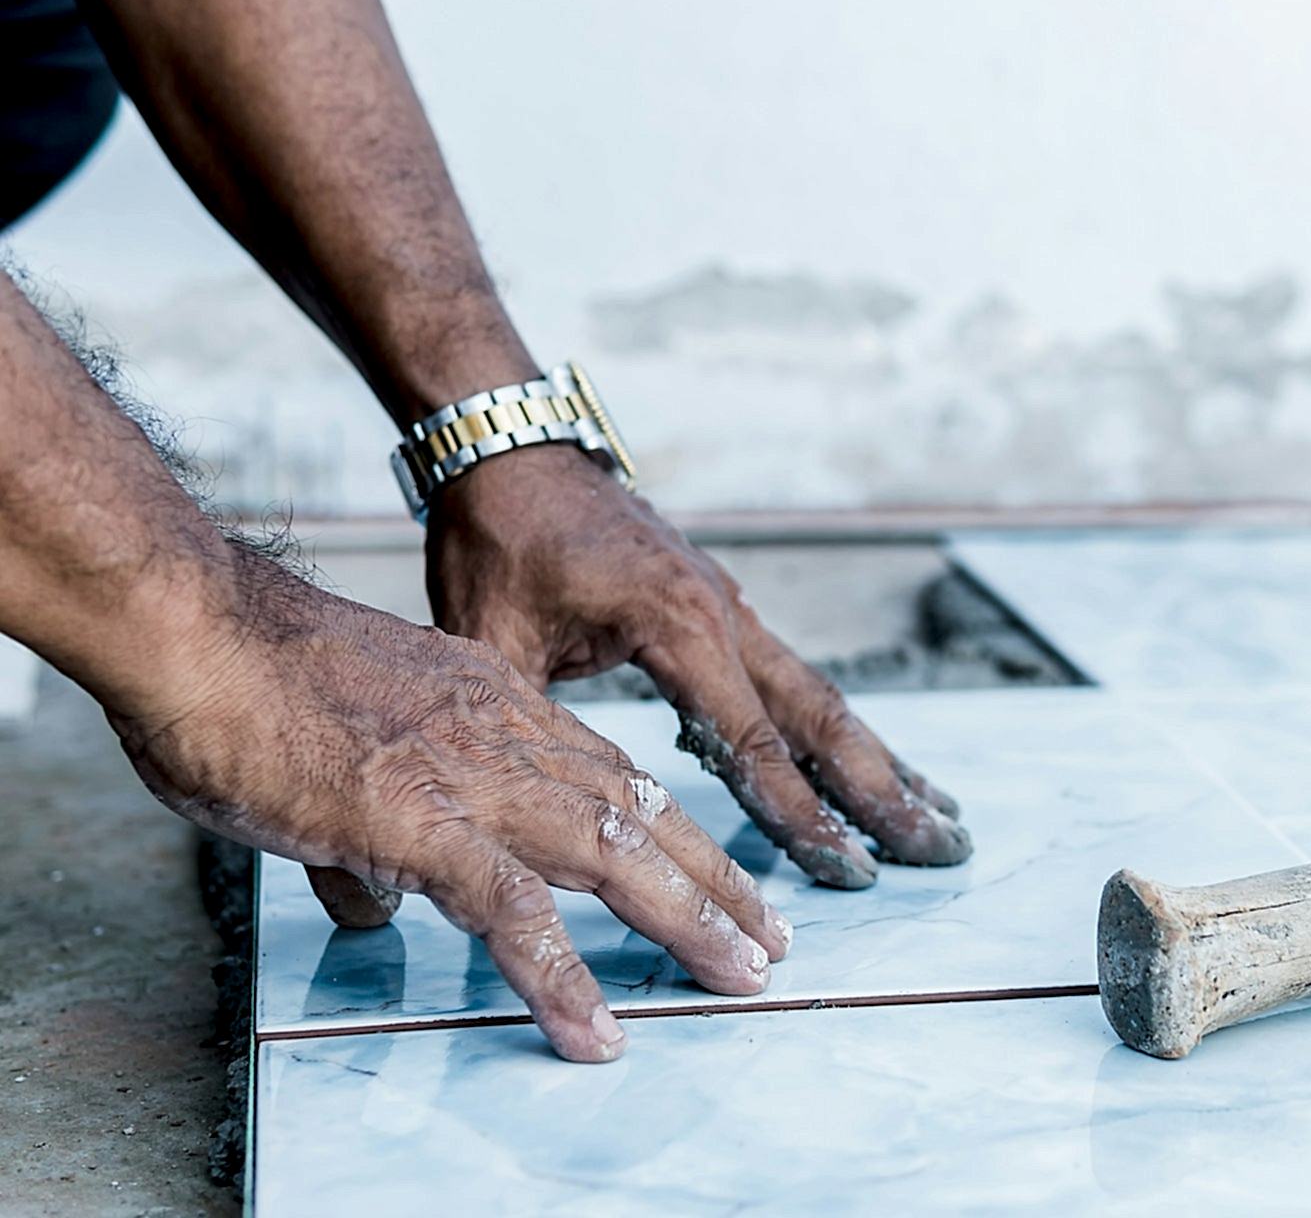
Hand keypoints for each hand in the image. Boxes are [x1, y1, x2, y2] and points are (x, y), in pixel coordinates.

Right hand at [108, 547, 790, 1062]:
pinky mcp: (419, 822)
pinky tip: (595, 1029)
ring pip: (612, 856)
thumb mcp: (351, 741)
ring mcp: (471, 776)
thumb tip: (379, 901)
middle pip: (641, 814)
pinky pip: (512, 913)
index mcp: (497, 702)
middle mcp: (506, 733)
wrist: (197, 628)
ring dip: (685, 922)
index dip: (673, 829)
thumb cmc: (251, 677)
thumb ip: (382, 822)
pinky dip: (562, 976)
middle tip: (768, 940)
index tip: (717, 872)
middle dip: (716, 881)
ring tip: (738, 978)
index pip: (611, 773)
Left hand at [421, 444, 971, 888]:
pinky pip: (793, 678)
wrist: (512, 447)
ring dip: (878, 761)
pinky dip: (836, 731)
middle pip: (822, 716)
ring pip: (820, 697)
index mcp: (676, 621)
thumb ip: (521, 723)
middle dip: (881, 790)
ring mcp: (731, 606)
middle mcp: (724, 612)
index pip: (751, 738)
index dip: (798, 812)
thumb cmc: (498, 537)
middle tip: (940, 849)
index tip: (848, 872)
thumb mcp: (489, 635)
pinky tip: (863, 765)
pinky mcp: (722, 607)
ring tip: (936, 818)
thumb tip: (517, 817)